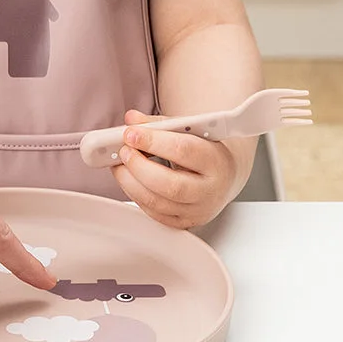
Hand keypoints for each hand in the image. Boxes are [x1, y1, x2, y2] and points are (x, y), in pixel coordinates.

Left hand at [110, 108, 238, 228]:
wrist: (223, 174)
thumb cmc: (204, 150)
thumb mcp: (188, 130)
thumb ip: (158, 123)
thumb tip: (131, 119)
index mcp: (215, 161)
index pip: (182, 151)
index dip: (152, 142)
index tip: (130, 133)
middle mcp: (209, 190)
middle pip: (170, 185)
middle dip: (139, 166)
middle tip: (124, 150)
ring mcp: (198, 210)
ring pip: (158, 202)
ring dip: (130, 182)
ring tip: (119, 164)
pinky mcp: (184, 223)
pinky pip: (153, 214)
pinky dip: (135, 195)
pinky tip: (128, 179)